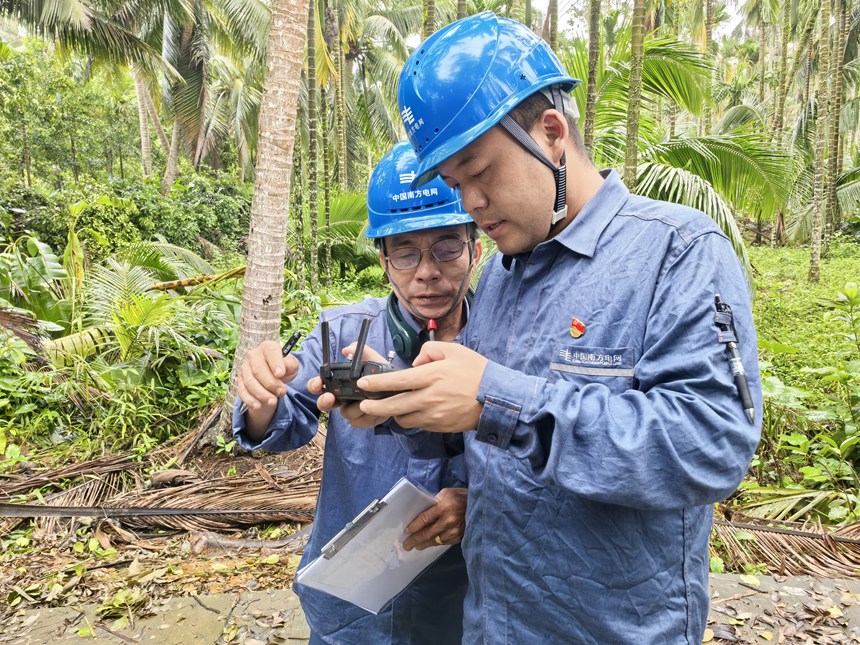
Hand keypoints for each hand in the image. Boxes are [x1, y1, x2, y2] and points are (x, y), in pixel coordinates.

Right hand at [237, 341, 299, 410]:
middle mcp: (253, 355)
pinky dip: (250, 400)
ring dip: (261, 393)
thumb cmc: (283, 368)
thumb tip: (286, 366)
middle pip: (258, 369)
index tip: (281, 374)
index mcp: (268, 347)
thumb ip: (291, 364)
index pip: (270, 351)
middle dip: (270, 383)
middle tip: (282, 392)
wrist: (273, 376)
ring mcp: (244, 368)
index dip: (275, 363)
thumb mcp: (292, 365)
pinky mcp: (239, 380)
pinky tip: (258, 405)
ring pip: (249, 382)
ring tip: (273, 401)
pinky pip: (242, 391)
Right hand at [308, 342, 391, 427]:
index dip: (314, 384)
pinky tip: (376, 410)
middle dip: (324, 401)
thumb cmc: (382, 375)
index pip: (320, 385)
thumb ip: (362, 352)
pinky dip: (367, 416)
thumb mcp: (374, 360)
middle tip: (331, 397)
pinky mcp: (361, 421)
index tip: (318, 383)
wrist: (399, 390)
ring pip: (345, 413)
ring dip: (356, 407)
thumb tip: (348, 350)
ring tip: (369, 400)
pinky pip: (358, 422)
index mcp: (339, 383)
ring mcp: (350, 411)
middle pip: (324, 404)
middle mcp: (341, 398)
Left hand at [356, 342, 486, 432]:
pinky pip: (418, 424)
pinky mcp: (439, 426)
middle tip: (364, 405)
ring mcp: (434, 415)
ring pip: (403, 418)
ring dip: (394, 413)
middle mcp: (429, 397)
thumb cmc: (476, 372)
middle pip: (393, 405)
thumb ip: (429, 350)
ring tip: (390, 408)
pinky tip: (412, 412)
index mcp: (431, 376)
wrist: (496, 398)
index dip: (376, 383)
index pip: (396, 381)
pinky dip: (411, 419)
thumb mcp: (454, 350)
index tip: (363, 384)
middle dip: (374, 406)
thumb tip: (416, 362)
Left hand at [403, 487, 467, 550]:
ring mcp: (455, 531)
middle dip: (415, 540)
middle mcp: (449, 521)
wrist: (481, 505)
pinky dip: (435, 543)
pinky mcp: (459, 537)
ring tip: (416, 546)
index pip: (425, 519)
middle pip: (428, 533)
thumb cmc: (461, 496)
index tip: (407, 531)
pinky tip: (429, 544)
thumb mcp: (446, 493)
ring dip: (424, 544)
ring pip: (435, 540)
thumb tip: (422, 511)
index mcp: (444, 507)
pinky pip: (444, 542)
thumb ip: (434, 502)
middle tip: (406, 545)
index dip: (415, 526)